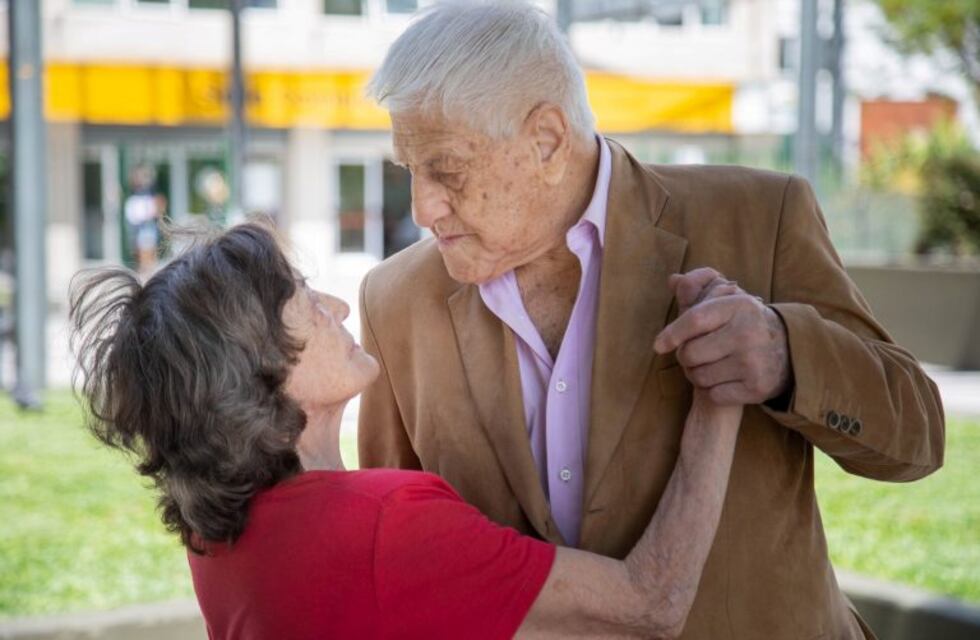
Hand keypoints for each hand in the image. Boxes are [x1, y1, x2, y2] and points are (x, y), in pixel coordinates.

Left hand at [654, 268, 791, 405]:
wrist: (789, 351)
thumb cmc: (744, 323)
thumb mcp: (727, 300)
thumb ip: (697, 289)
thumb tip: (673, 280)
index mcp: (739, 306)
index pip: (695, 320)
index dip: (672, 333)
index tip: (658, 345)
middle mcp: (748, 332)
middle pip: (690, 353)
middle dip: (685, 357)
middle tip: (697, 354)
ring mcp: (754, 361)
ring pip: (699, 376)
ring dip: (697, 375)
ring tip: (712, 365)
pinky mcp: (757, 387)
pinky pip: (714, 395)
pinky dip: (714, 391)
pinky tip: (726, 380)